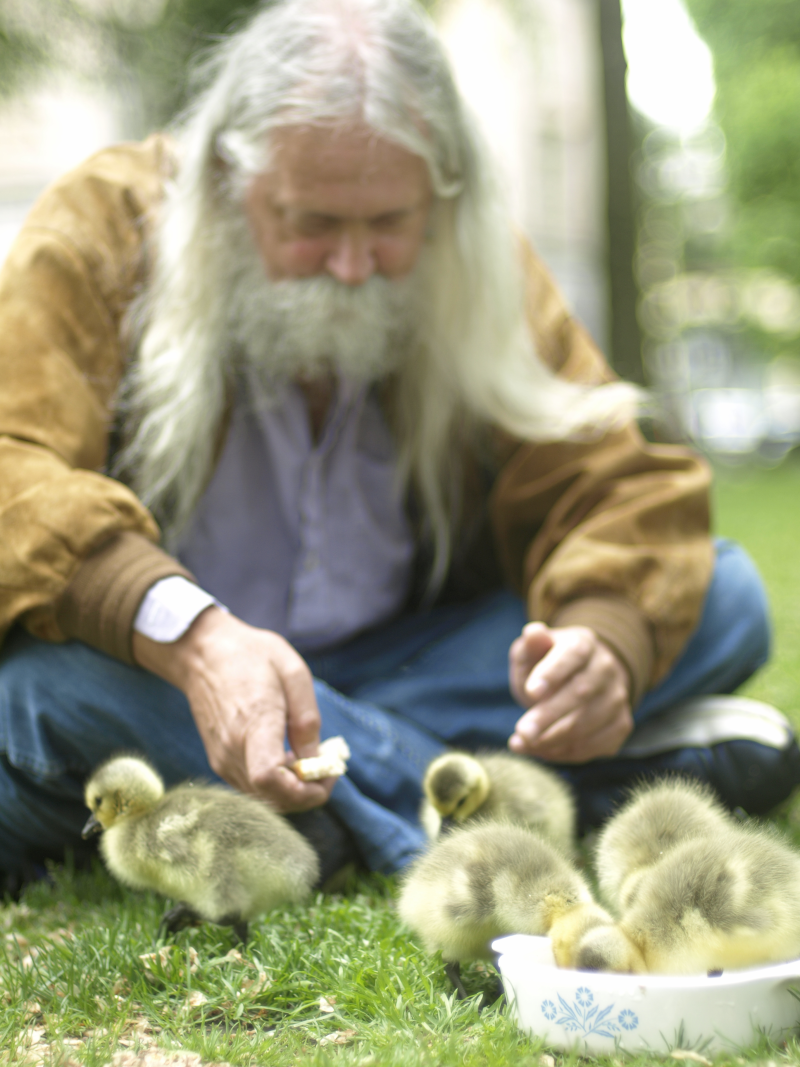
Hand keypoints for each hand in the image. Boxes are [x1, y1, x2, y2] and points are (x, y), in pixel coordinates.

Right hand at [132, 607, 333, 811]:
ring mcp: (222, 758)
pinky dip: (276, 785)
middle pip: (272, 798)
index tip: (328, 773)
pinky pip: (252, 788)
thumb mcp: (293, 671)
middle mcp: (232, 749)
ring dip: (293, 790)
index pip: (269, 778)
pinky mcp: (219, 761)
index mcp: (253, 723)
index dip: (303, 790)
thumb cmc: (251, 656)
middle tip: (328, 767)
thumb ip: (307, 718)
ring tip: (310, 758)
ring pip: (263, 798)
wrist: (202, 654)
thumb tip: (316, 758)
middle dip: (308, 794)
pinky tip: (288, 758)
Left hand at [508, 622, 632, 762]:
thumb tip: (533, 632)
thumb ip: (531, 645)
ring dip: (552, 739)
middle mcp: (606, 669)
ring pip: (588, 724)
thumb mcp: (533, 649)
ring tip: (521, 743)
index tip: (531, 691)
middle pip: (581, 694)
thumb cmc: (547, 663)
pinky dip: (564, 753)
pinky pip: (594, 745)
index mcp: (583, 644)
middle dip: (549, 716)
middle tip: (522, 731)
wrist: (580, 677)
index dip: (552, 674)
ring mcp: (617, 698)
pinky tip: (539, 750)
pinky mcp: (620, 725)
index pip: (572, 655)